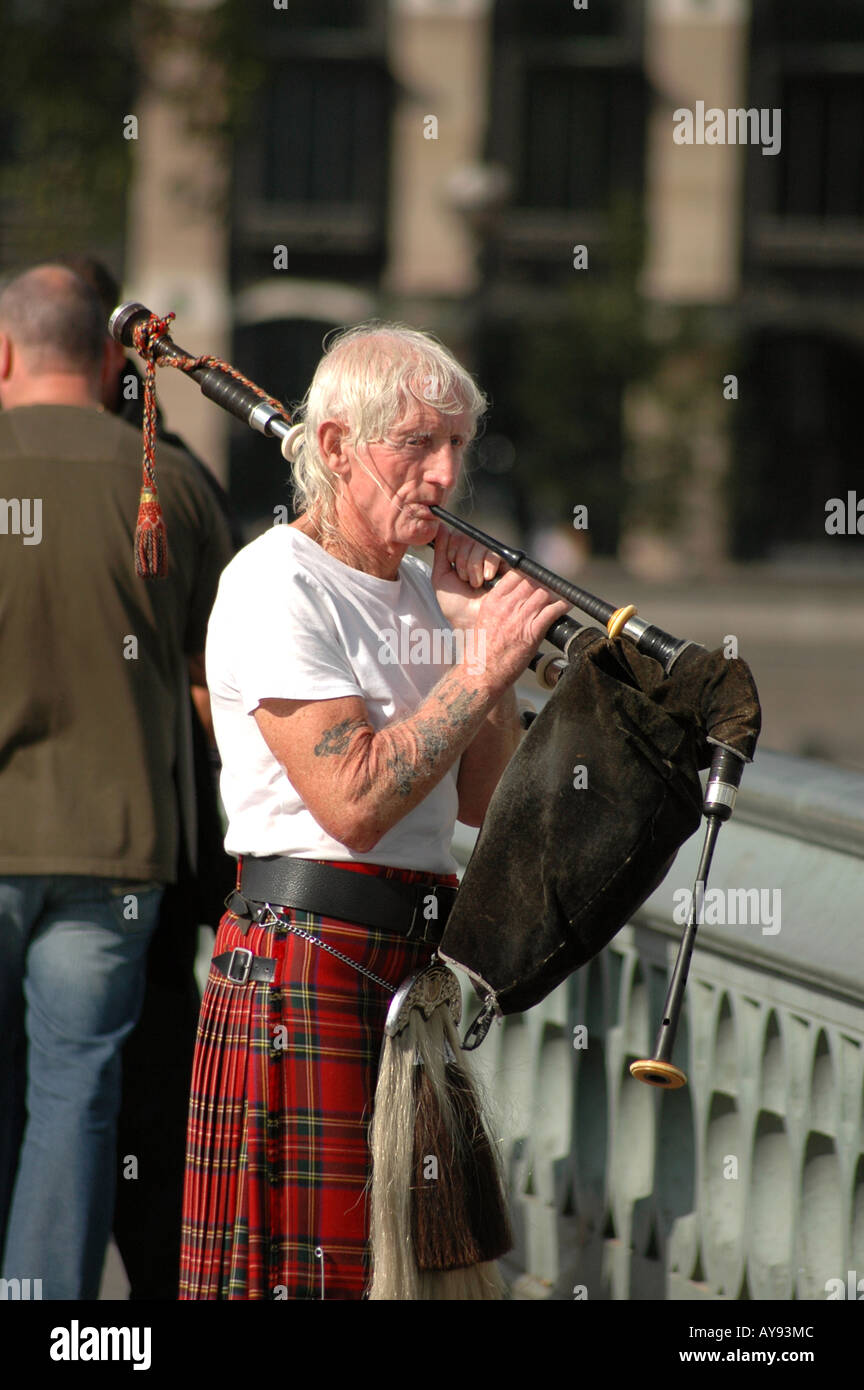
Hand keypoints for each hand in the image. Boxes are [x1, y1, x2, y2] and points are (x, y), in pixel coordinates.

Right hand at [431, 524, 569, 690]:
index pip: (516, 574)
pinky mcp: (532, 632)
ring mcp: (520, 618)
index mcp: (493, 601)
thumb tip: (518, 598)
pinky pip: (552, 611)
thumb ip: (501, 606)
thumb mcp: (486, 620)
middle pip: (532, 581)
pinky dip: (562, 606)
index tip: (536, 579)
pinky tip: (566, 606)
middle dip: (543, 583)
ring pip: (544, 593)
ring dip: (554, 594)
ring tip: (560, 597)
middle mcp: (506, 606)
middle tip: (550, 588)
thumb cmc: (483, 650)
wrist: (482, 672)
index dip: (529, 574)